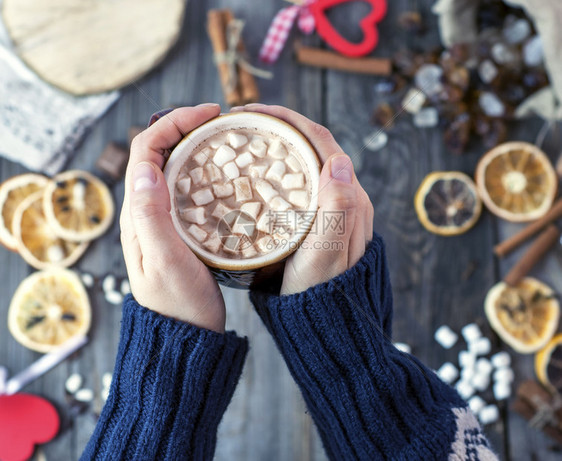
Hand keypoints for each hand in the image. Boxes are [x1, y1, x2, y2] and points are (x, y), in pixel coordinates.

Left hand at [120, 104, 225, 332]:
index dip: (173, 123)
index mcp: (138, 214)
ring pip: (173, 168)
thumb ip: (152, 217)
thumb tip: (146, 169)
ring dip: (195, 145)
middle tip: (222, 120)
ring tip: (225, 138)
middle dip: (185, 126)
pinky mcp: (181, 229)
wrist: (186, 336)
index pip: (145, 150)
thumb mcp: (167, 261)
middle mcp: (146, 211)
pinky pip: (187, 188)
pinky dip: (204, 170)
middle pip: (158, 153)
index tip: (209, 114)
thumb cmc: (178, 304)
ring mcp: (163, 220)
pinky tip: (226, 173)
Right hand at [232, 104, 373, 294]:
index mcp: (350, 198)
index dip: (289, 119)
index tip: (254, 111)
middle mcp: (344, 199)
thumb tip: (339, 160)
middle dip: (280, 127)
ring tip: (245, 141)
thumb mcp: (327, 254)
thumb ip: (338, 209)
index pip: (321, 142)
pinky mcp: (317, 222)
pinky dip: (277, 171)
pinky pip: (299, 185)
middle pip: (313, 148)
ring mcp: (331, 210)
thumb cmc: (322, 293)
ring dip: (279, 146)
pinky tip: (255, 176)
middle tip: (242, 122)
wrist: (326, 324)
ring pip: (305, 165)